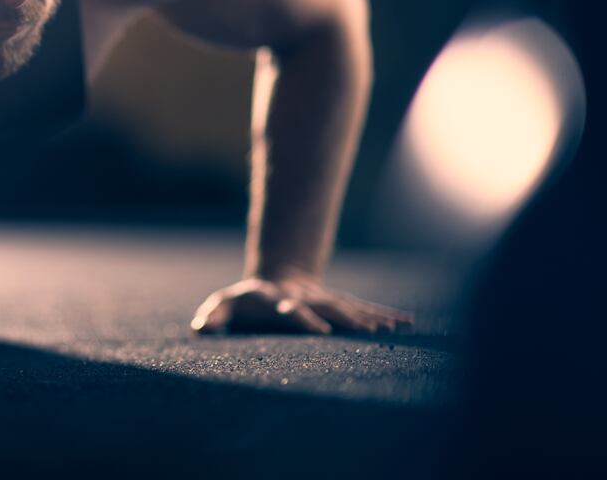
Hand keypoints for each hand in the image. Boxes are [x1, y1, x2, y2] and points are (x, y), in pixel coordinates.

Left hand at [190, 271, 413, 334]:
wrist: (275, 277)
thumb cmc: (245, 301)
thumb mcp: (224, 305)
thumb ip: (212, 315)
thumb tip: (200, 328)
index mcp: (277, 299)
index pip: (290, 308)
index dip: (302, 316)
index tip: (319, 330)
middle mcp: (305, 297)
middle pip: (327, 306)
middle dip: (346, 317)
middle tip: (367, 330)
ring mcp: (323, 298)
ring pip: (349, 306)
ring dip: (370, 317)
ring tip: (391, 329)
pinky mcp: (337, 303)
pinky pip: (362, 309)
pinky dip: (384, 315)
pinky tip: (406, 322)